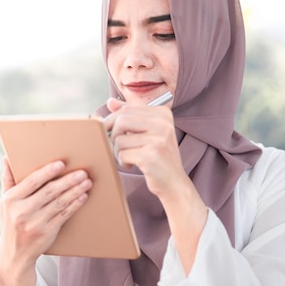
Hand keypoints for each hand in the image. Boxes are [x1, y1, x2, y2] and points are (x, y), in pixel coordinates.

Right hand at [0, 158, 91, 274]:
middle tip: (82, 172)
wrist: (14, 254)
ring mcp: (35, 224)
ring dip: (75, 191)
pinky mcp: (47, 233)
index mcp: (10, 200)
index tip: (61, 164)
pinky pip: (64, 215)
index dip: (47, 172)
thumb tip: (7, 158)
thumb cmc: (11, 221)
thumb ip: (8, 179)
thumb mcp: (4, 202)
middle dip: (67, 181)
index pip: (31, 182)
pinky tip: (83, 197)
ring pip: (59, 203)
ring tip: (86, 182)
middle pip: (49, 192)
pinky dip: (75, 205)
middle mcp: (21, 212)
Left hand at [105, 97, 206, 274]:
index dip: (112, 121)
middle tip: (117, 146)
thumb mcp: (148, 131)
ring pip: (119, 138)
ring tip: (127, 157)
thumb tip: (110, 101)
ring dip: (117, 151)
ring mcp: (158, 139)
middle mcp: (163, 123)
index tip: (113, 134)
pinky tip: (132, 165)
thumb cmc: (158, 156)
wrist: (174, 183)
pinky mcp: (151, 156)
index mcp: (163, 113)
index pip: (126, 109)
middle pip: (120, 120)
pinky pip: (122, 153)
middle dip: (112, 135)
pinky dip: (122, 161)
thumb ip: (131, 115)